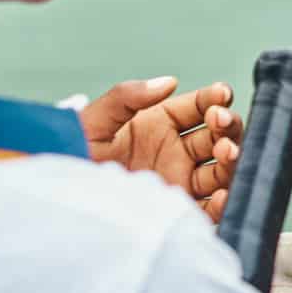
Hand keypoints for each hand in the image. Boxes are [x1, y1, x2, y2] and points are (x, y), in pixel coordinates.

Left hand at [80, 77, 243, 221]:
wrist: (59, 203)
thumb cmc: (69, 159)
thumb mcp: (92, 122)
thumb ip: (127, 96)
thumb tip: (168, 81)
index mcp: (159, 125)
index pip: (199, 106)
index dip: (215, 97)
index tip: (221, 94)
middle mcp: (176, 152)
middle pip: (219, 134)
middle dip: (228, 124)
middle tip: (220, 122)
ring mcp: (181, 181)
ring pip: (222, 167)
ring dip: (232, 157)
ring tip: (225, 152)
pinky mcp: (179, 211)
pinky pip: (211, 208)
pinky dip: (225, 202)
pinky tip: (222, 193)